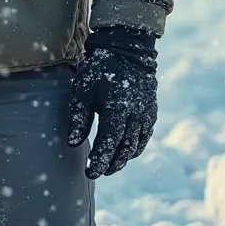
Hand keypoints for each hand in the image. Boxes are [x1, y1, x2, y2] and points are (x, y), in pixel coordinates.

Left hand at [67, 28, 157, 178]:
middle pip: (123, 149)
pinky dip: (134, 148)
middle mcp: (135, 115)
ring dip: (122, 159)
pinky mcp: (151, 113)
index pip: (108, 144)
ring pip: (135, 146)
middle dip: (111, 164)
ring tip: (109, 166)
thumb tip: (73, 143)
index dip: (100, 161)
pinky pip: (144, 137)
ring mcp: (146, 115)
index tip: (90, 173)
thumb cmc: (99, 71)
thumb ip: (78, 117)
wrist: (127, 52)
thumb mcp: (83, 90)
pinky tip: (123, 152)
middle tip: (98, 173)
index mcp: (117, 110)